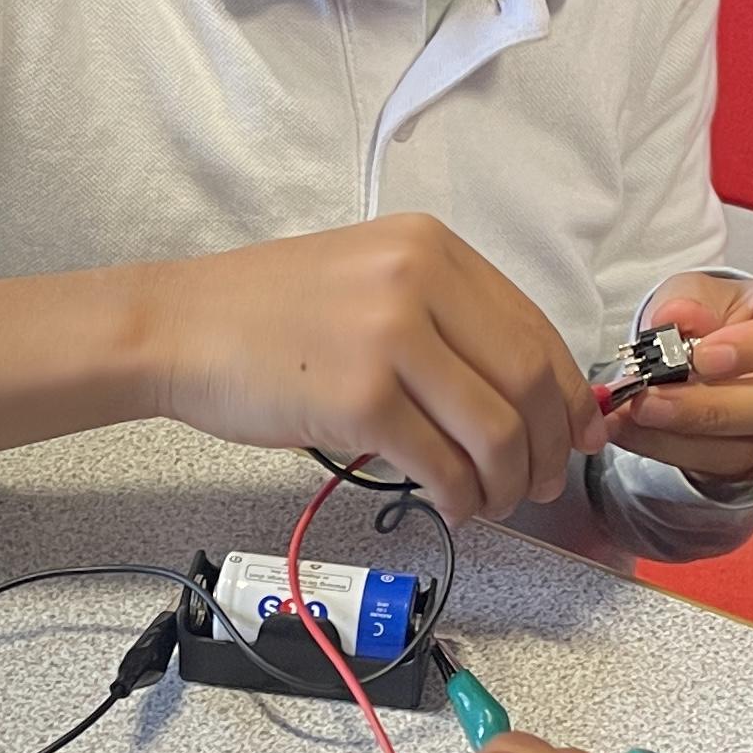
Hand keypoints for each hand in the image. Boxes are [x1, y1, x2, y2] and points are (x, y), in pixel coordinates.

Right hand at [139, 218, 597, 520]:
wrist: (177, 328)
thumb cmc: (266, 314)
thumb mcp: (370, 280)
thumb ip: (445, 320)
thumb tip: (526, 396)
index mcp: (431, 247)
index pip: (533, 328)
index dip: (566, 395)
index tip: (575, 435)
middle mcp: (419, 280)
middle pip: (527, 381)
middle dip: (547, 447)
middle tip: (540, 483)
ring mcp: (389, 338)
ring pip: (494, 430)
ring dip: (506, 482)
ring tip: (491, 502)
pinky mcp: (359, 398)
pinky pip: (441, 463)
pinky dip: (460, 497)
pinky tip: (452, 505)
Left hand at [601, 269, 752, 482]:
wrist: (722, 350)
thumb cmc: (722, 314)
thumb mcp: (699, 290)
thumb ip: (686, 299)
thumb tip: (675, 318)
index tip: (701, 356)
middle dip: (711, 406)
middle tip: (651, 400)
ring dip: (683, 435)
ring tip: (631, 416)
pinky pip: (722, 464)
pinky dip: (669, 449)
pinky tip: (631, 432)